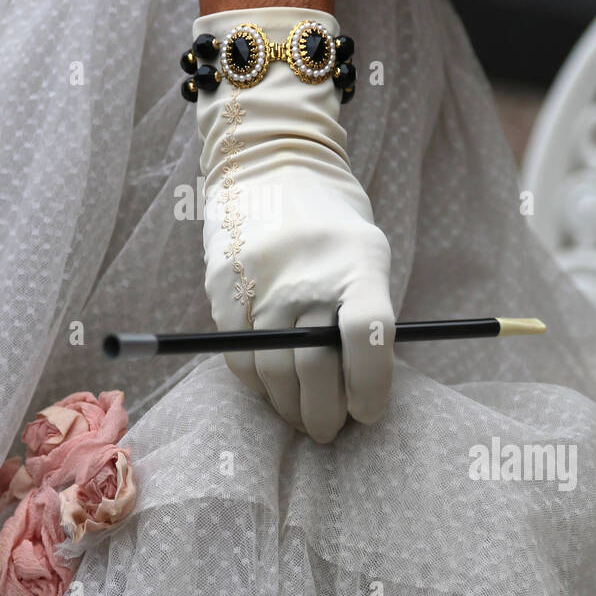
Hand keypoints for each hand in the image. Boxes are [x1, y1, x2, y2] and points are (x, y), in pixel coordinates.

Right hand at [193, 7, 394, 442]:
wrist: (272, 165)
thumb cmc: (332, 224)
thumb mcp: (367, 254)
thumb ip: (366, 313)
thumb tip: (360, 387)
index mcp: (357, 263)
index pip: (368, 336)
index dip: (371, 385)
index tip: (369, 412)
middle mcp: (306, 274)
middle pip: (315, 365)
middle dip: (326, 412)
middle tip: (330, 430)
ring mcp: (259, 281)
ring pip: (273, 371)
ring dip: (288, 407)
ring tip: (301, 417)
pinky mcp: (223, 288)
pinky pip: (238, 357)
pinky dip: (257, 383)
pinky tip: (271, 386)